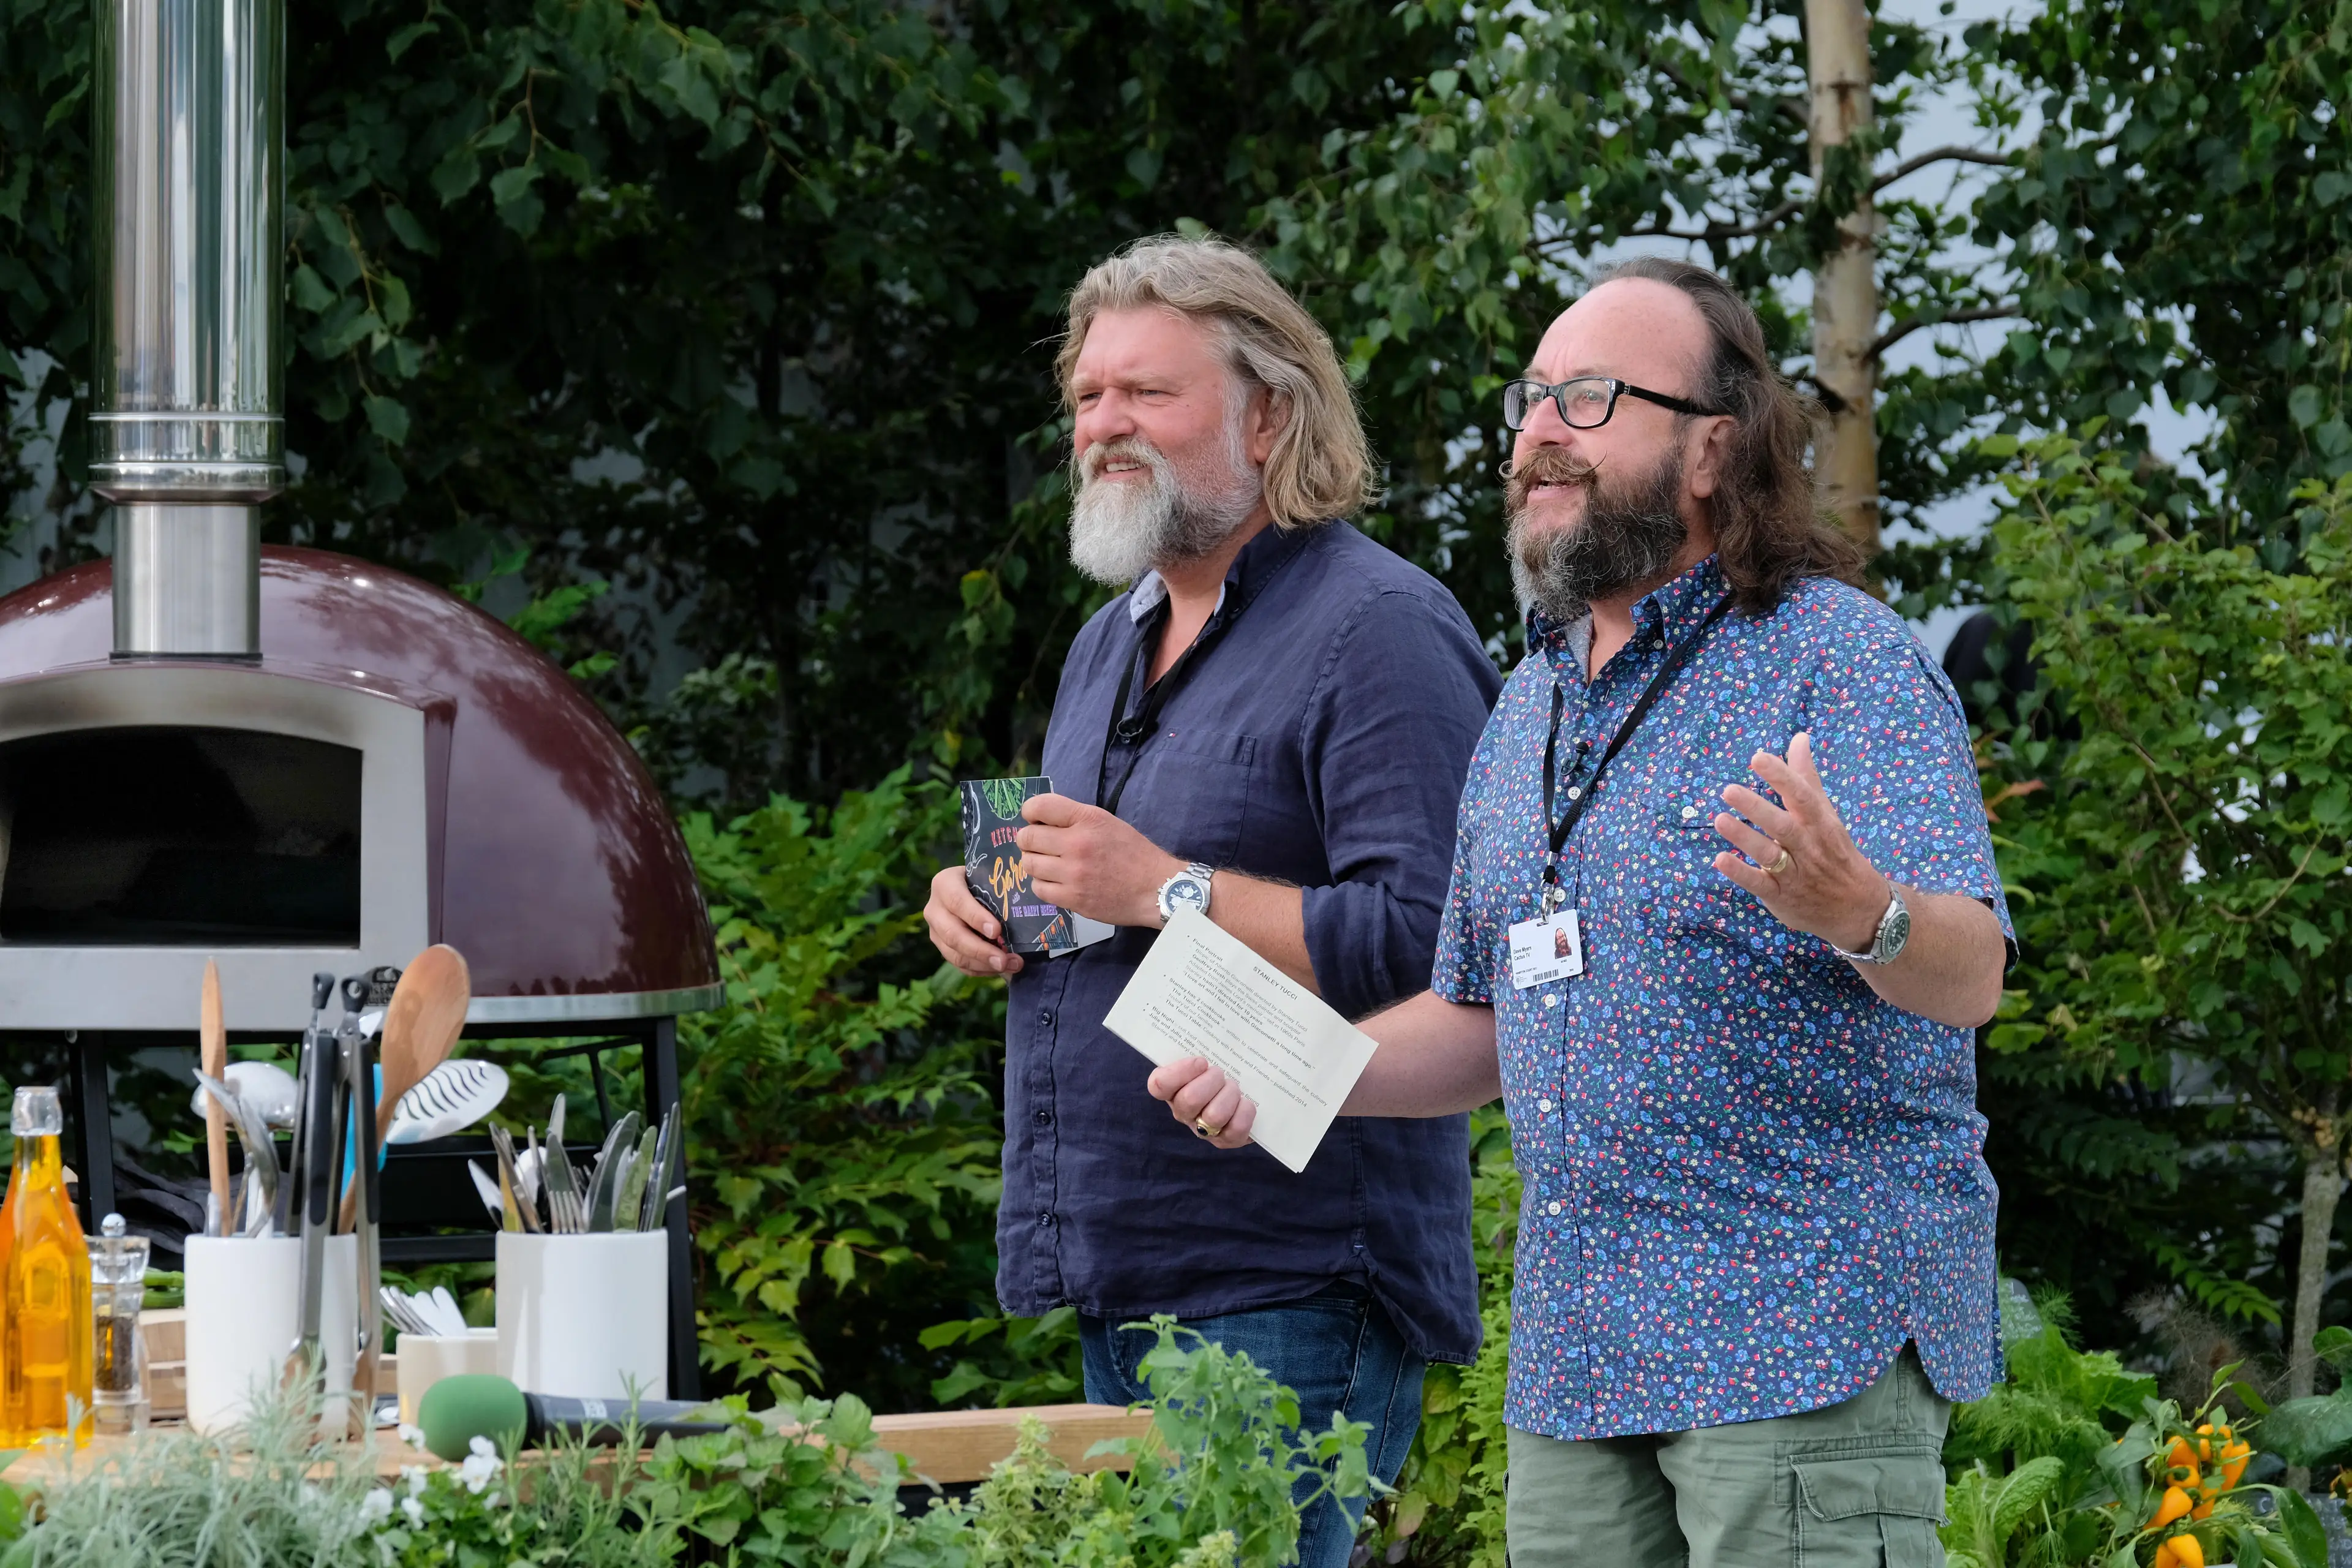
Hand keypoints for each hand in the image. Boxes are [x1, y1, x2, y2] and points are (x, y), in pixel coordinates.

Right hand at [924, 864, 1023, 976]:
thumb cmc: (983, 879)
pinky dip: (981, 969)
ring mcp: (935, 931)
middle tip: (1004, 960)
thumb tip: (1022, 911)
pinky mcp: (942, 947)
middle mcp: (934, 909)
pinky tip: (1001, 968)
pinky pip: (959, 964)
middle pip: (953, 934)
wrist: (967, 887)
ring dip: (984, 964)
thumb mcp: (987, 877)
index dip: (976, 918)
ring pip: (955, 954)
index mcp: (944, 884)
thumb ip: (997, 890)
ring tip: (1011, 965)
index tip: (997, 931)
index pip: (957, 902)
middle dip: (980, 950)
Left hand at [1017, 793, 1183, 927]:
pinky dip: (1043, 884)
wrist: (1155, 888)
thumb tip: (1040, 821)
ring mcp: (1073, 874)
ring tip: (1048, 864)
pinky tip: (1056, 881)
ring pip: (1029, 864)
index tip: (1034, 819)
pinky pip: (1038, 889)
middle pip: (1027, 838)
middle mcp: (1077, 844)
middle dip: (1028, 839)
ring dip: (1035, 862)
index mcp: (1088, 819)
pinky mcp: (1072, 898)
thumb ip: (1075, 819)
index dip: (1030, 812)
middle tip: (1038, 844)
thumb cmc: (1133, 853)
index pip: (1040, 807)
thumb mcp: (1107, 823)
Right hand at [1145, 1057, 1256, 1149]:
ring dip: (1229, 1095)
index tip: (1201, 1062)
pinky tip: (1245, 1102)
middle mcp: (1183, 1111)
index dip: (1180, 1072)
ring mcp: (1203, 1129)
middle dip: (1212, 1081)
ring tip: (1233, 1088)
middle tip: (1221, 1074)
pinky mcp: (1225, 1141)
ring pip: (1214, 1115)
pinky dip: (1244, 1111)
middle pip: (1189, 1099)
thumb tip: (1207, 1033)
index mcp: (1171, 1089)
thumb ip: (1200, 1048)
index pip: (1159, 1084)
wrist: (1241, 1098)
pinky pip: (1235, 1128)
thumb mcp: (1204, 1061)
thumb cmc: (1217, 1074)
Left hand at [1711, 732, 1892, 952]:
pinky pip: (1759, 885)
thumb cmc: (1835, 852)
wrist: (1860, 909)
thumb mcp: (1827, 815)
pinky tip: (1720, 859)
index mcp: (1820, 824)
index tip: (1758, 758)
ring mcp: (1795, 874)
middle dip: (1757, 808)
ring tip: (1719, 820)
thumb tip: (1798, 738)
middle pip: (1783, 825)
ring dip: (1744, 838)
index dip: (1781, 776)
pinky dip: (1741, 873)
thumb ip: (1807, 778)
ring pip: (1769, 855)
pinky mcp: (1781, 897)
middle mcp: (1809, 847)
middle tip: (1728, 790)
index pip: (1802, 796)